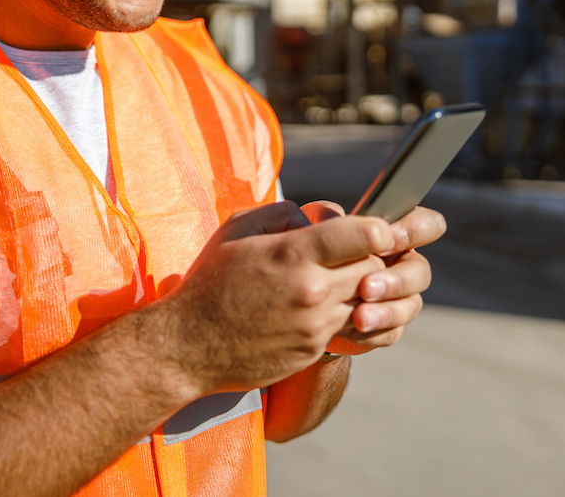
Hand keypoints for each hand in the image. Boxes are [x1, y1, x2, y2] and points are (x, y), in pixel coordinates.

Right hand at [148, 201, 393, 395]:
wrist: (188, 346)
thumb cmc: (210, 282)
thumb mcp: (236, 230)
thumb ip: (282, 213)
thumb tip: (314, 218)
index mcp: (294, 254)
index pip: (366, 236)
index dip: (376, 231)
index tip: (369, 232)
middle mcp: (312, 291)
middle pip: (374, 268)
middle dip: (368, 258)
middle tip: (350, 254)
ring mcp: (315, 325)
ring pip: (366, 301)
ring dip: (356, 288)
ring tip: (328, 280)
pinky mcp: (313, 350)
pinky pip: (345, 326)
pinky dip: (339, 314)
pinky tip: (311, 307)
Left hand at [298, 202, 445, 355]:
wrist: (293, 295)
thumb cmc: (306, 250)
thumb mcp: (309, 228)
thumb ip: (323, 216)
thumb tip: (334, 213)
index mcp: (391, 233)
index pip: (424, 224)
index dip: (412, 231)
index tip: (383, 240)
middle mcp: (401, 263)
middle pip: (420, 271)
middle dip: (397, 280)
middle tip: (366, 287)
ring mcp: (397, 296)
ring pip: (411, 305)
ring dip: (387, 312)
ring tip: (359, 317)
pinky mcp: (386, 324)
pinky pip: (392, 332)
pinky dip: (372, 333)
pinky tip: (346, 331)